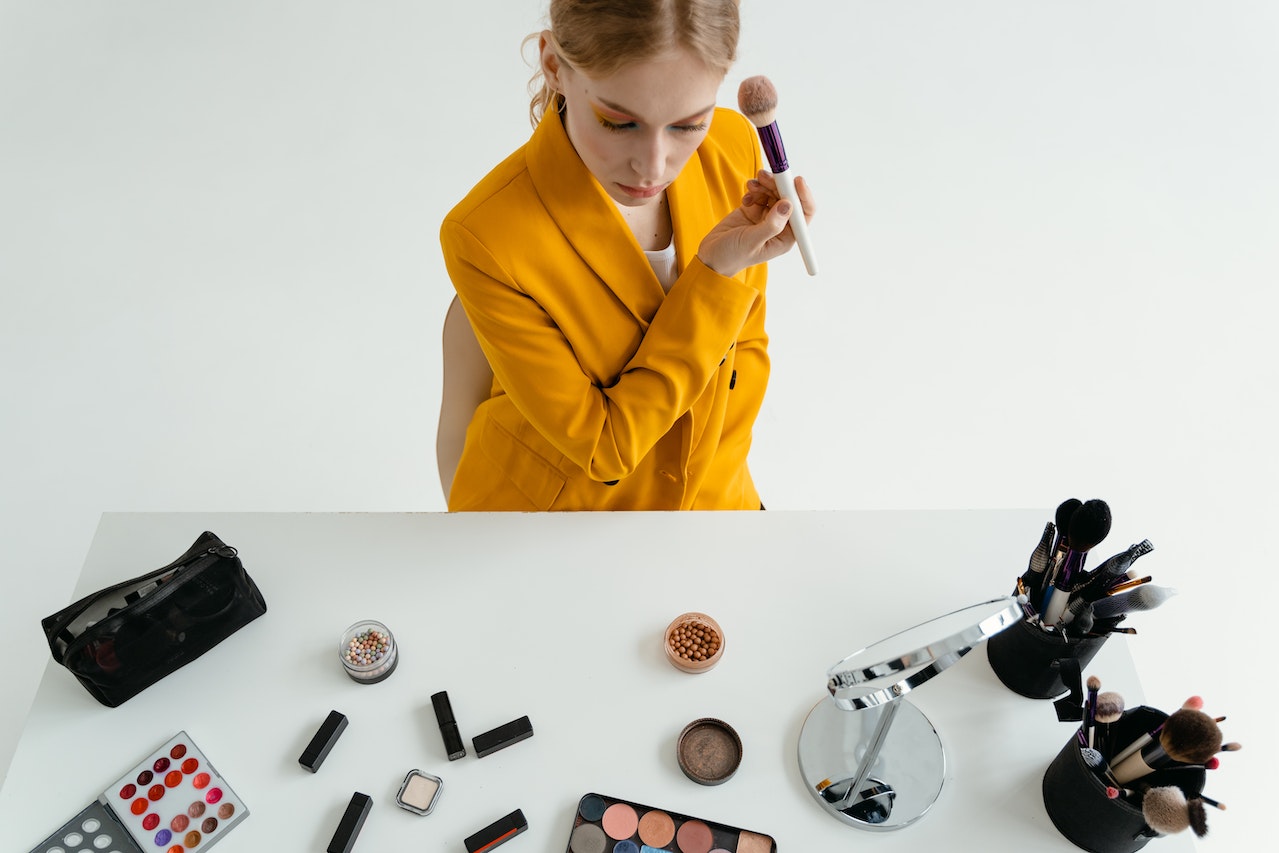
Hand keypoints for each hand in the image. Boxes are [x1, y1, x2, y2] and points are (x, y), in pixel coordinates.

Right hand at [696, 170, 816, 277]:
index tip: (795, 180)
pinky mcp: (754, 210)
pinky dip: (754, 190)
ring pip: (774, 192)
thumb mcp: (751, 241)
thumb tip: (788, 205)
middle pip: (788, 198)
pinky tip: (745, 198)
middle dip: (778, 185)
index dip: (803, 195)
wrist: (710, 256)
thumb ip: (771, 224)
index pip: (804, 214)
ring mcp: (766, 217)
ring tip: (751, 185)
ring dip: (765, 185)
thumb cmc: (731, 256)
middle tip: (764, 176)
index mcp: (785, 238)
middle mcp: (779, 226)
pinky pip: (761, 193)